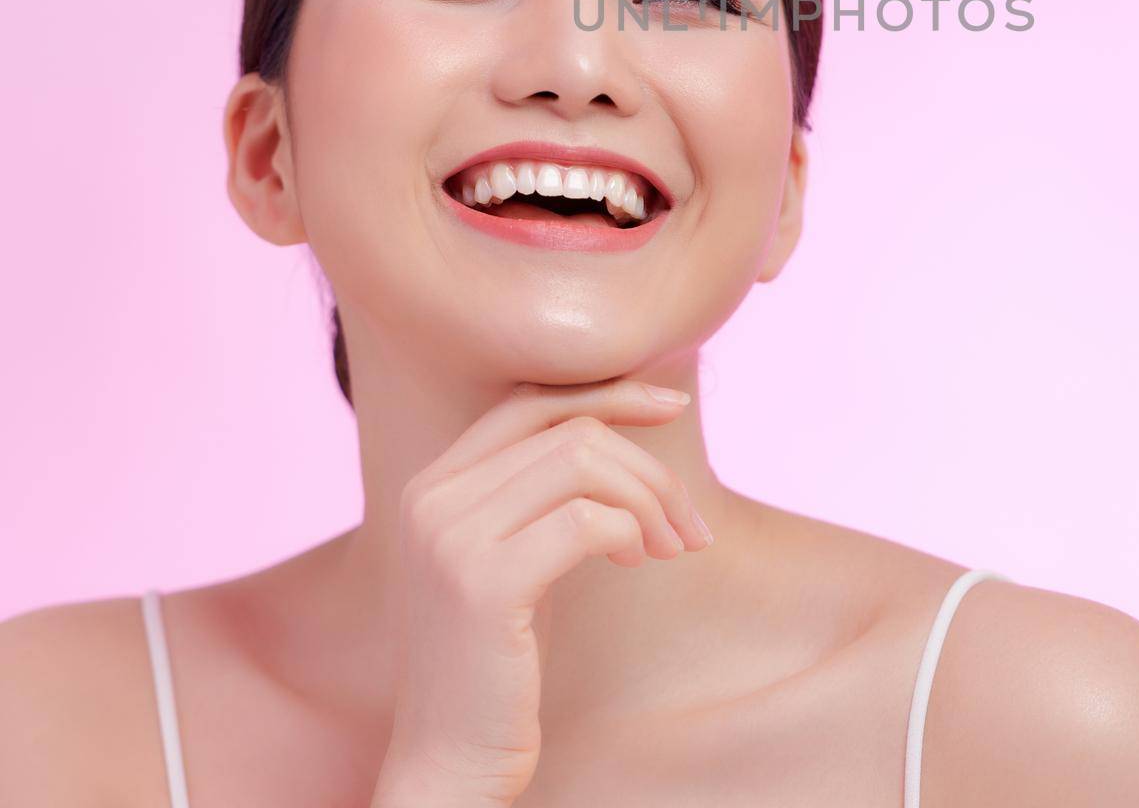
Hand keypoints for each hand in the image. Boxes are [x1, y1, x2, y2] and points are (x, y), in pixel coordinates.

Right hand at [368, 378, 711, 806]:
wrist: (450, 761)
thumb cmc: (499, 659)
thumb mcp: (518, 552)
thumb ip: (545, 488)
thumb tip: (630, 420)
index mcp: (435, 481)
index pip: (532, 400)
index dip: (609, 393)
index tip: (672, 404)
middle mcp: (432, 496)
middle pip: (570, 430)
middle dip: (648, 465)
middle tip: (690, 522)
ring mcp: (450, 536)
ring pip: (584, 462)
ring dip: (649, 500)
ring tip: (670, 547)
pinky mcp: (481, 583)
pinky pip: (586, 521)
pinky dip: (631, 531)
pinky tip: (640, 563)